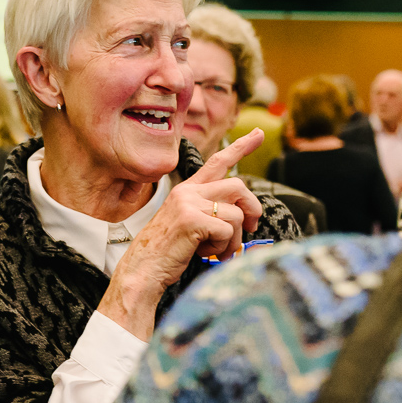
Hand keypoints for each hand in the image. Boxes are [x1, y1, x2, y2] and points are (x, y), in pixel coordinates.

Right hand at [98, 129, 264, 339]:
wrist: (143, 269)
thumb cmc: (168, 251)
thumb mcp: (189, 223)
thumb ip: (210, 210)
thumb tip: (245, 214)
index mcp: (187, 190)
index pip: (218, 162)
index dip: (241, 147)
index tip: (258, 133)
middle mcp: (188, 192)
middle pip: (237, 186)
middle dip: (251, 208)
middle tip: (250, 227)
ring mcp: (188, 204)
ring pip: (236, 214)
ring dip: (233, 238)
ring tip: (215, 249)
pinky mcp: (192, 220)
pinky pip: (227, 231)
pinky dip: (223, 247)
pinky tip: (206, 253)